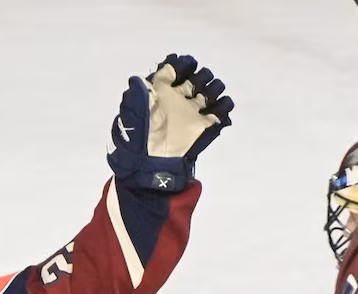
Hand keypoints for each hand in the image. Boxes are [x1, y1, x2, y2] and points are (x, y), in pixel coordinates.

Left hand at [107, 54, 233, 191]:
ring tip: (215, 88)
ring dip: (214, 88)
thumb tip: (140, 79)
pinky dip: (224, 108)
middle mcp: (176, 101)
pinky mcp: (202, 129)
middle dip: (201, 76)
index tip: (187, 64)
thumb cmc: (138, 135)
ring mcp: (190, 115)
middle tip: (202, 78)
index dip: (180, 65)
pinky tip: (224, 104)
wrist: (148, 164)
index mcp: (159, 93)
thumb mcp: (132, 110)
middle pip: (194, 81)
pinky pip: (217, 115)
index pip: (172, 72)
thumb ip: (139, 92)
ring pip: (207, 95)